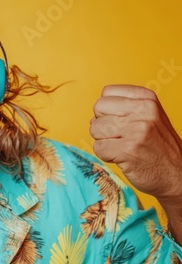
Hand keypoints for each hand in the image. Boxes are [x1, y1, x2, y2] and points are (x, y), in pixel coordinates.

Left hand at [90, 85, 181, 201]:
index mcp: (147, 98)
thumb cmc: (157, 145)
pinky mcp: (127, 150)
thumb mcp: (149, 116)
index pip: (106, 93)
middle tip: (121, 136)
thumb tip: (96, 110)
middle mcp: (143, 110)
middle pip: (98, 109)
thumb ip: (125, 107)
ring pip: (95, 128)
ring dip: (103, 140)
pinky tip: (122, 157)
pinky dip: (105, 155)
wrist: (177, 174)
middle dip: (103, 124)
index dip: (108, 109)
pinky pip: (98, 147)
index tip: (123, 121)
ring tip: (122, 146)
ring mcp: (135, 130)